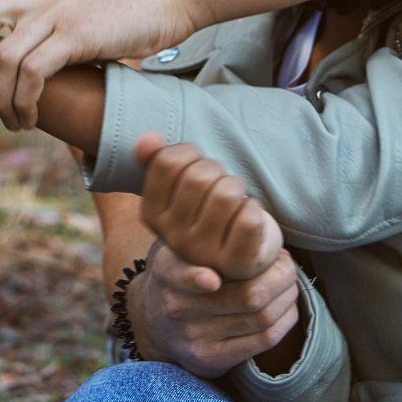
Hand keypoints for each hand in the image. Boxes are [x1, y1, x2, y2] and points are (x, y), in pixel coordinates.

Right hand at [129, 240, 299, 378]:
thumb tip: (250, 213)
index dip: (196, 278)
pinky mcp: (211, 360)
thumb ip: (199, 234)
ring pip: (261, 317)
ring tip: (289, 279)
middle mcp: (176, 308)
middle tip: (286, 261)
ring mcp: (194, 338)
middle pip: (246, 296)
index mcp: (165, 273)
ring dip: (287, 295)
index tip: (213, 278)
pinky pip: (264, 340)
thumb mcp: (175, 248)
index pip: (179, 275)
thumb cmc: (178, 274)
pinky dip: (285, 319)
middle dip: (280, 275)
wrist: (152, 324)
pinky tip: (286, 305)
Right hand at [136, 134, 281, 281]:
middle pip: (198, 177)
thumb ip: (158, 161)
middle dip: (217, 169)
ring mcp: (204, 254)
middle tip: (220, 181)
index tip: (197, 162)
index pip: (167, 162)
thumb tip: (148, 139)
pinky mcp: (237, 262)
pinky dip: (253, 208)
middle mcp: (173, 238)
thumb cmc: (207, 210)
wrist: (238, 254)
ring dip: (237, 186)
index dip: (189, 152)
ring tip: (235, 196)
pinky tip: (247, 213)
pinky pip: (249, 220)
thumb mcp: (178, 187)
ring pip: (226, 195)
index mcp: (152, 215)